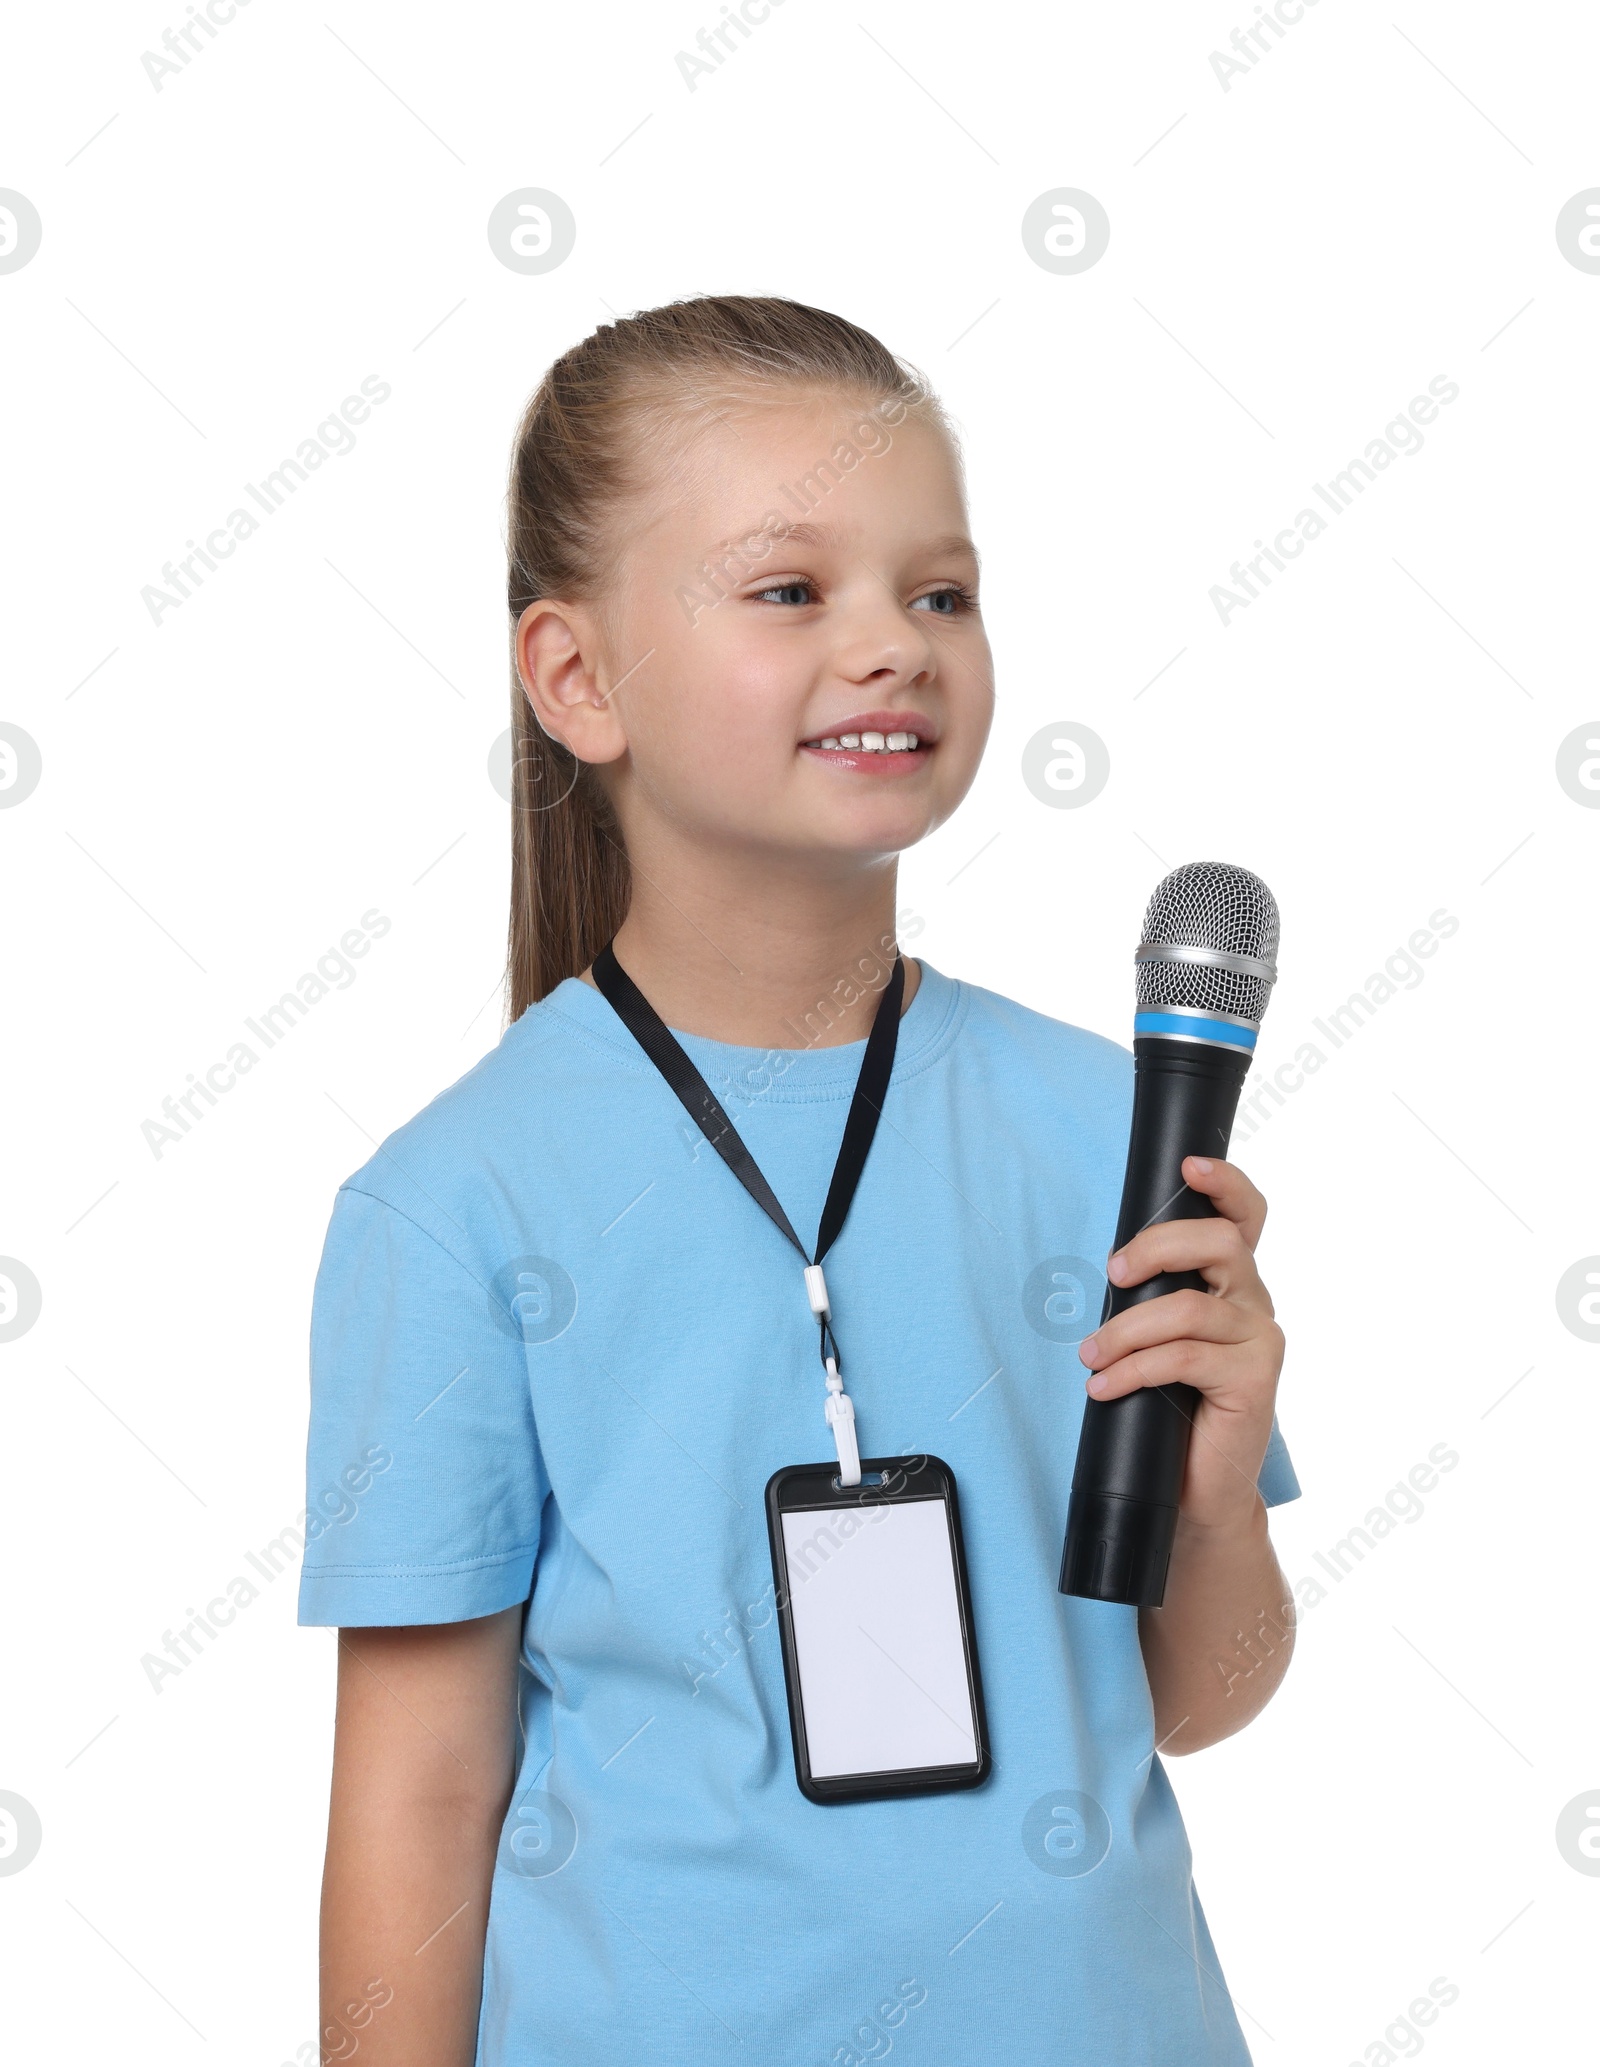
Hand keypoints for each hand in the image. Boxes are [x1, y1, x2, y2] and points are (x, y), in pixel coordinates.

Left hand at [1077, 1155, 1284, 1533]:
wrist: (1198, 1492)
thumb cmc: (1173, 1411)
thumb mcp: (1160, 1342)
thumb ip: (1155, 1299)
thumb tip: (1114, 1270)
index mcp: (1234, 1285)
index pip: (1247, 1218)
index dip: (1227, 1183)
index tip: (1191, 1165)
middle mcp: (1256, 1304)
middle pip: (1218, 1243)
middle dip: (1156, 1247)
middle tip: (1113, 1276)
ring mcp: (1261, 1340)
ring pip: (1187, 1308)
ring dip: (1125, 1330)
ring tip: (1090, 1357)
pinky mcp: (1255, 1380)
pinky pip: (1184, 1358)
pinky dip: (1133, 1369)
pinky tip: (1104, 1388)